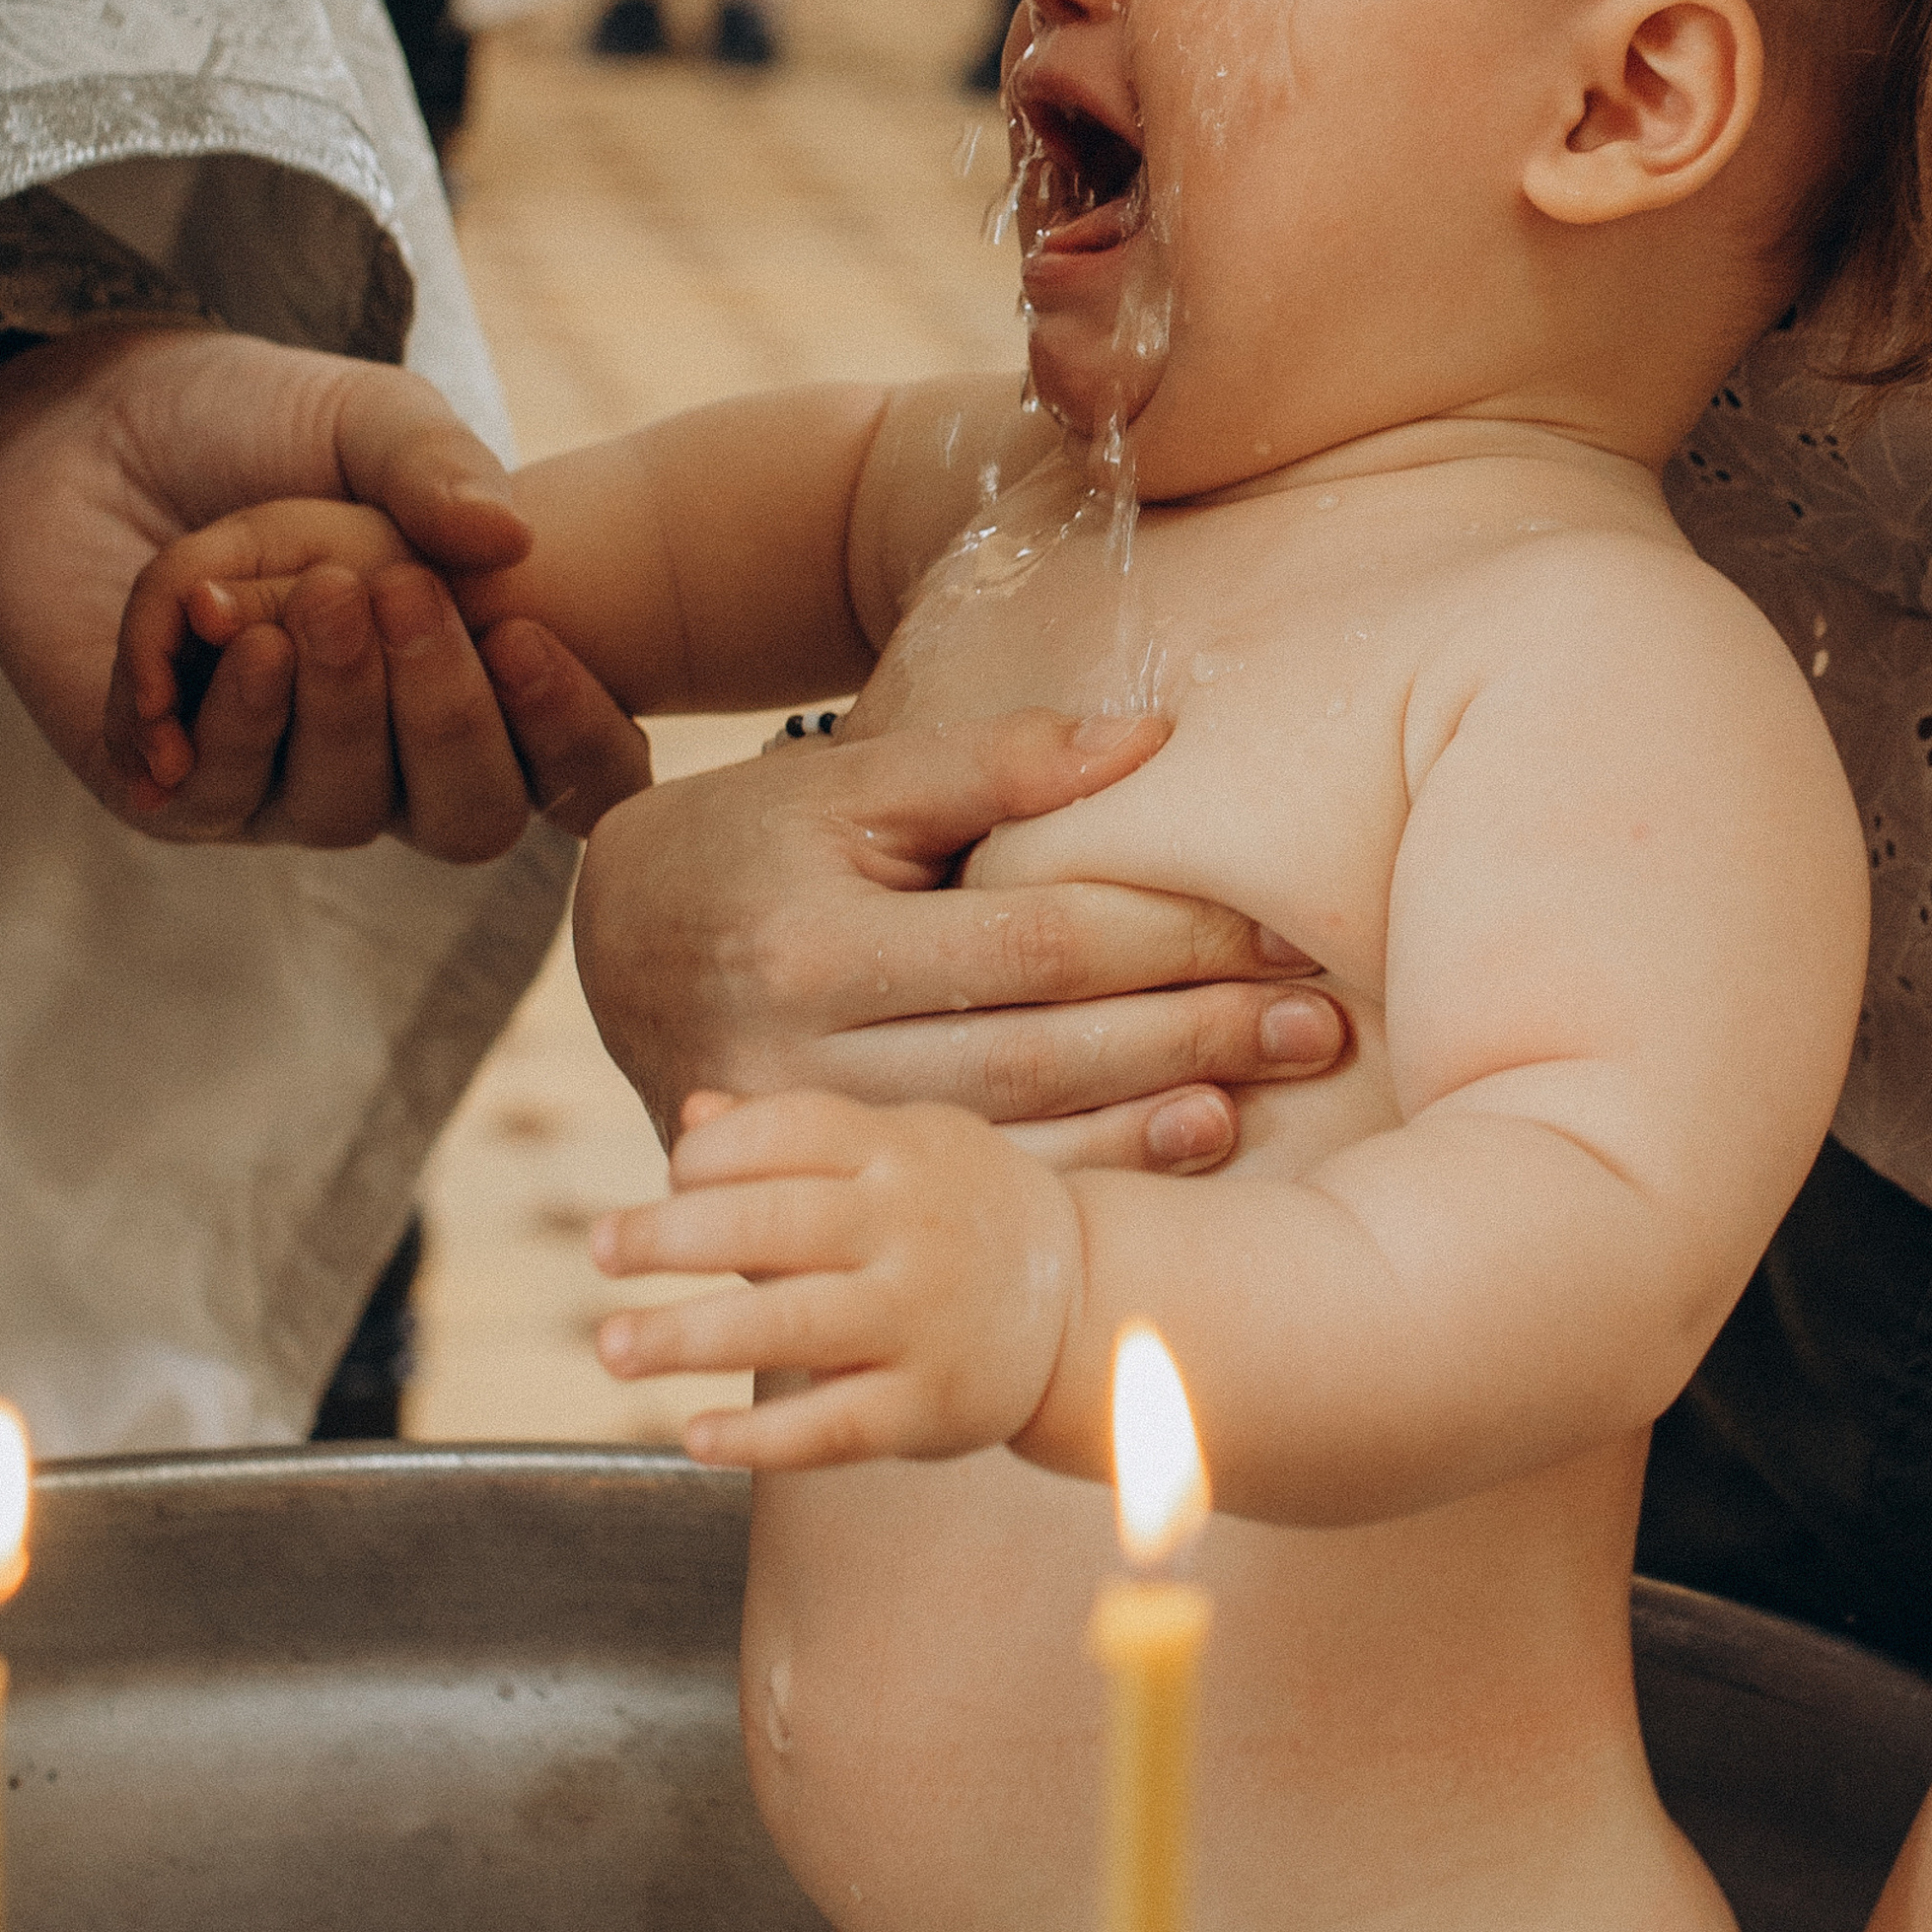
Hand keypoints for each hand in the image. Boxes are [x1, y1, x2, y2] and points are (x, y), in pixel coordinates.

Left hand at [0, 325, 649, 852]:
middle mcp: (397, 757)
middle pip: (467, 815)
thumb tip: (507, 542)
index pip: (580, 774)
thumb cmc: (259, 424)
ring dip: (336, 706)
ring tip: (314, 598)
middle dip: (444, 715)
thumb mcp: (372, 419)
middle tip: (400, 593)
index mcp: (481, 680)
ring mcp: (286, 785)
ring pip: (344, 810)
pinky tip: (232, 640)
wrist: (98, 421)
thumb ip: (442, 466)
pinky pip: (221, 796)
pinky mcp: (172, 790)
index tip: (524, 638)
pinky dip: (234, 720)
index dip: (574, 736)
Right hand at [574, 706, 1351, 1171]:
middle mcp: (801, 1050)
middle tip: (1317, 1022)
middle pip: (1038, 1050)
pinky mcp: (813, 1193)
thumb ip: (999, 761)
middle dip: (1192, 1033)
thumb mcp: (855, 780)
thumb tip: (1154, 739)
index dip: (1170, 934)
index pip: (1035, 941)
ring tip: (1269, 1088)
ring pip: (1011, 1138)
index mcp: (817, 935)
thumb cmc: (757, 837)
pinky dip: (1083, 1173)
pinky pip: (970, 1185)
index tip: (1281, 927)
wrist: (614, 941)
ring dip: (1154, 1120)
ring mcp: (806, 1140)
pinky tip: (1179, 1147)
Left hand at [592, 1088, 1082, 1470]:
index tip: (670, 1176)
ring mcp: (919, 1321)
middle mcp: (909, 1230)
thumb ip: (798, 1135)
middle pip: (775, 1221)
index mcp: (900, 1153)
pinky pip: (833, 1426)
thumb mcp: (901, 1150)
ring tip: (612, 1346)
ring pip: (790, 1326)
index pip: (790, 1132)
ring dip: (689, 1337)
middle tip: (598, 1248)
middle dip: (673, 1235)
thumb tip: (691, 1115)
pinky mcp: (925, 1408)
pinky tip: (694, 1435)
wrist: (1091, 1303)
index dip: (713, 1152)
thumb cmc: (964, 1212)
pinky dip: (760, 1438)